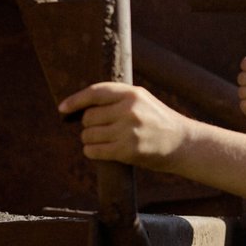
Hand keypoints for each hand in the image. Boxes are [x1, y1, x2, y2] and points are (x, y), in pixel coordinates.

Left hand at [58, 82, 192, 169]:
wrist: (182, 143)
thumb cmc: (157, 121)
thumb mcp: (141, 101)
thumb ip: (116, 99)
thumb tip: (79, 106)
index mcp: (132, 94)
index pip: (95, 93)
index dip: (75, 100)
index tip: (62, 109)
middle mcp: (129, 110)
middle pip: (88, 117)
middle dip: (89, 125)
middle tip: (101, 130)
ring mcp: (128, 131)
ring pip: (88, 135)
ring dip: (90, 140)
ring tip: (105, 141)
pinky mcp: (127, 151)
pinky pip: (94, 150)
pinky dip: (92, 151)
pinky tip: (101, 151)